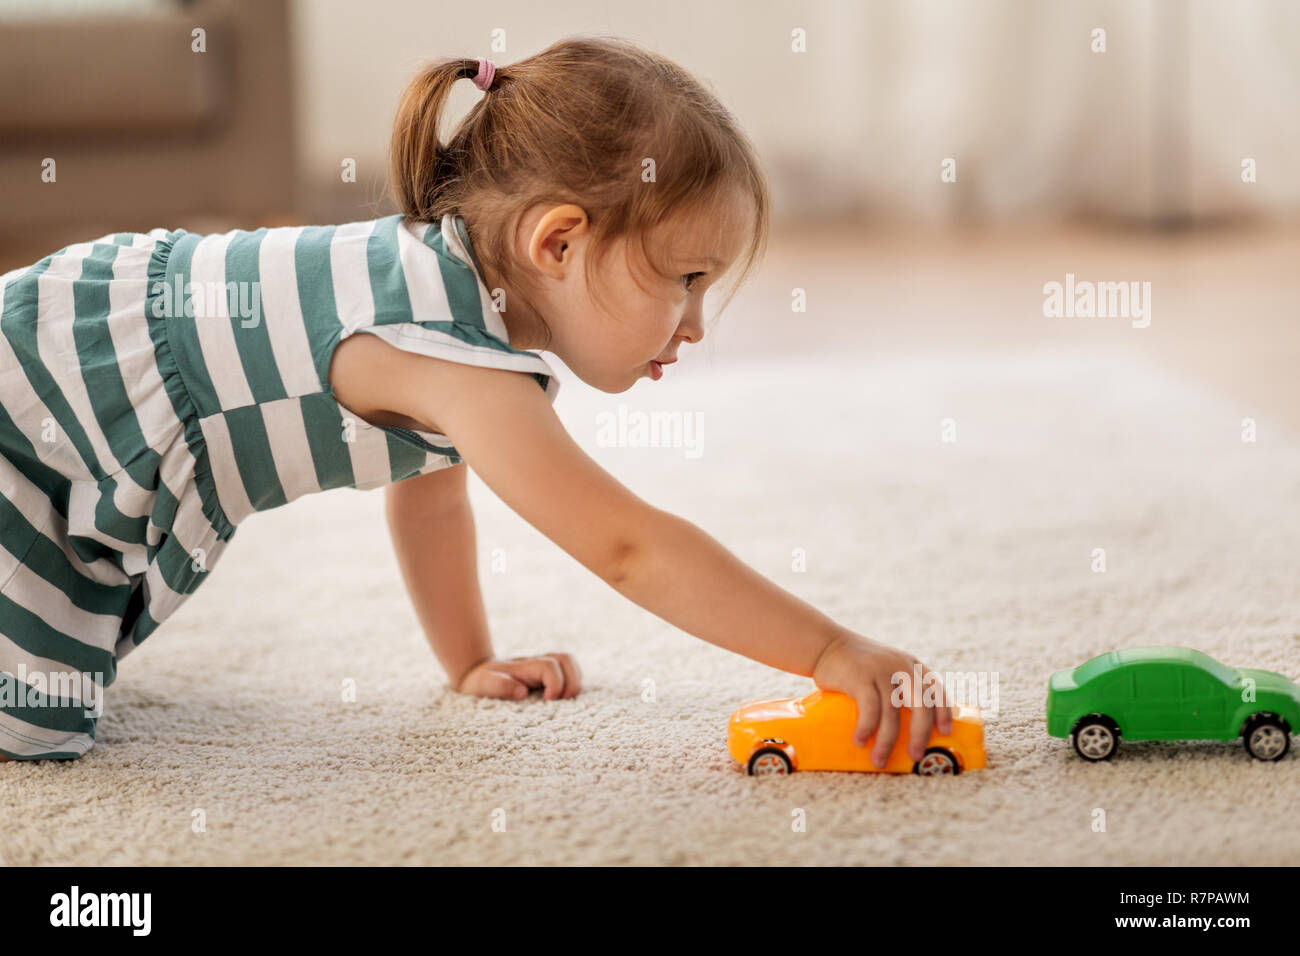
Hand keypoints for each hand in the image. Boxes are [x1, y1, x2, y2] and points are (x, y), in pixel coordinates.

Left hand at [455, 653, 582, 700]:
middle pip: (566, 658)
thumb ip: (500, 686)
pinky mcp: (546, 673)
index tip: (547, 701)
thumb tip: (522, 691)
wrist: (475, 671)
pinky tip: (563, 699)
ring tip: (565, 701)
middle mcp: (536, 662)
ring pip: (569, 662)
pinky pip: (567, 671)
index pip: (549, 666)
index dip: (555, 683)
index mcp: (524, 666)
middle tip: (563, 702)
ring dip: (574, 681)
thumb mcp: (483, 684)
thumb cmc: (480, 681)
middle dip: (572, 681)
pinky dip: (571, 682)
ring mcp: (543, 666)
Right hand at [811, 630, 954, 768]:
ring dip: (886, 741)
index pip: (936, 689)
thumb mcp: (885, 667)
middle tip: (915, 756)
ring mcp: (881, 671)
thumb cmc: (856, 665)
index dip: (944, 711)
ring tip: (879, 760)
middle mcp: (901, 667)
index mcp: (911, 665)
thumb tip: (907, 730)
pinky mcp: (860, 677)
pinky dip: (867, 728)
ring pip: (892, 713)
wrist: (825, 644)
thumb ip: (897, 687)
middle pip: (921, 705)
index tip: (945, 732)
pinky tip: (860, 741)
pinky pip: (870, 708)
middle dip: (920, 734)